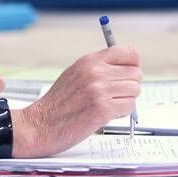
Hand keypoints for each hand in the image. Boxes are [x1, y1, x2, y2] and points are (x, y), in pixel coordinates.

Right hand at [14, 46, 141, 157]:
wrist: (41, 124)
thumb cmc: (58, 102)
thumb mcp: (75, 73)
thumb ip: (99, 67)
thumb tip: (126, 67)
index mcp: (90, 60)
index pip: (130, 53)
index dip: (133, 65)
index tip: (128, 73)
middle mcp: (95, 72)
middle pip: (136, 74)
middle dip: (129, 86)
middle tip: (115, 94)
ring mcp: (99, 90)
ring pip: (135, 91)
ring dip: (126, 100)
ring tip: (108, 104)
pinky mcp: (102, 109)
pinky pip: (130, 107)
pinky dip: (122, 113)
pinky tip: (106, 114)